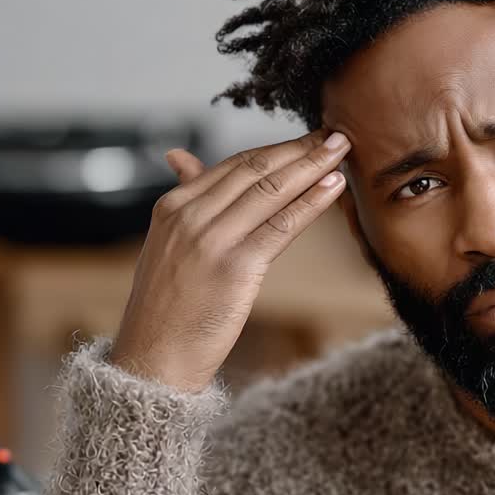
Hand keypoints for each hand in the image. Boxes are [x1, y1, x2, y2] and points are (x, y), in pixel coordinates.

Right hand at [108, 129, 349, 391]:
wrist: (152, 361)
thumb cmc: (166, 309)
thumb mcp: (167, 245)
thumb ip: (185, 200)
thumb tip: (180, 157)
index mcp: (172, 206)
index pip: (233, 164)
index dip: (275, 149)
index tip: (307, 138)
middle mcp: (189, 216)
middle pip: (254, 170)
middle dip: (298, 149)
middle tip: (334, 133)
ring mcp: (211, 240)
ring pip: (271, 191)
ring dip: (311, 166)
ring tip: (342, 150)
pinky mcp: (235, 267)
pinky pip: (281, 225)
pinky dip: (311, 202)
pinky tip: (333, 187)